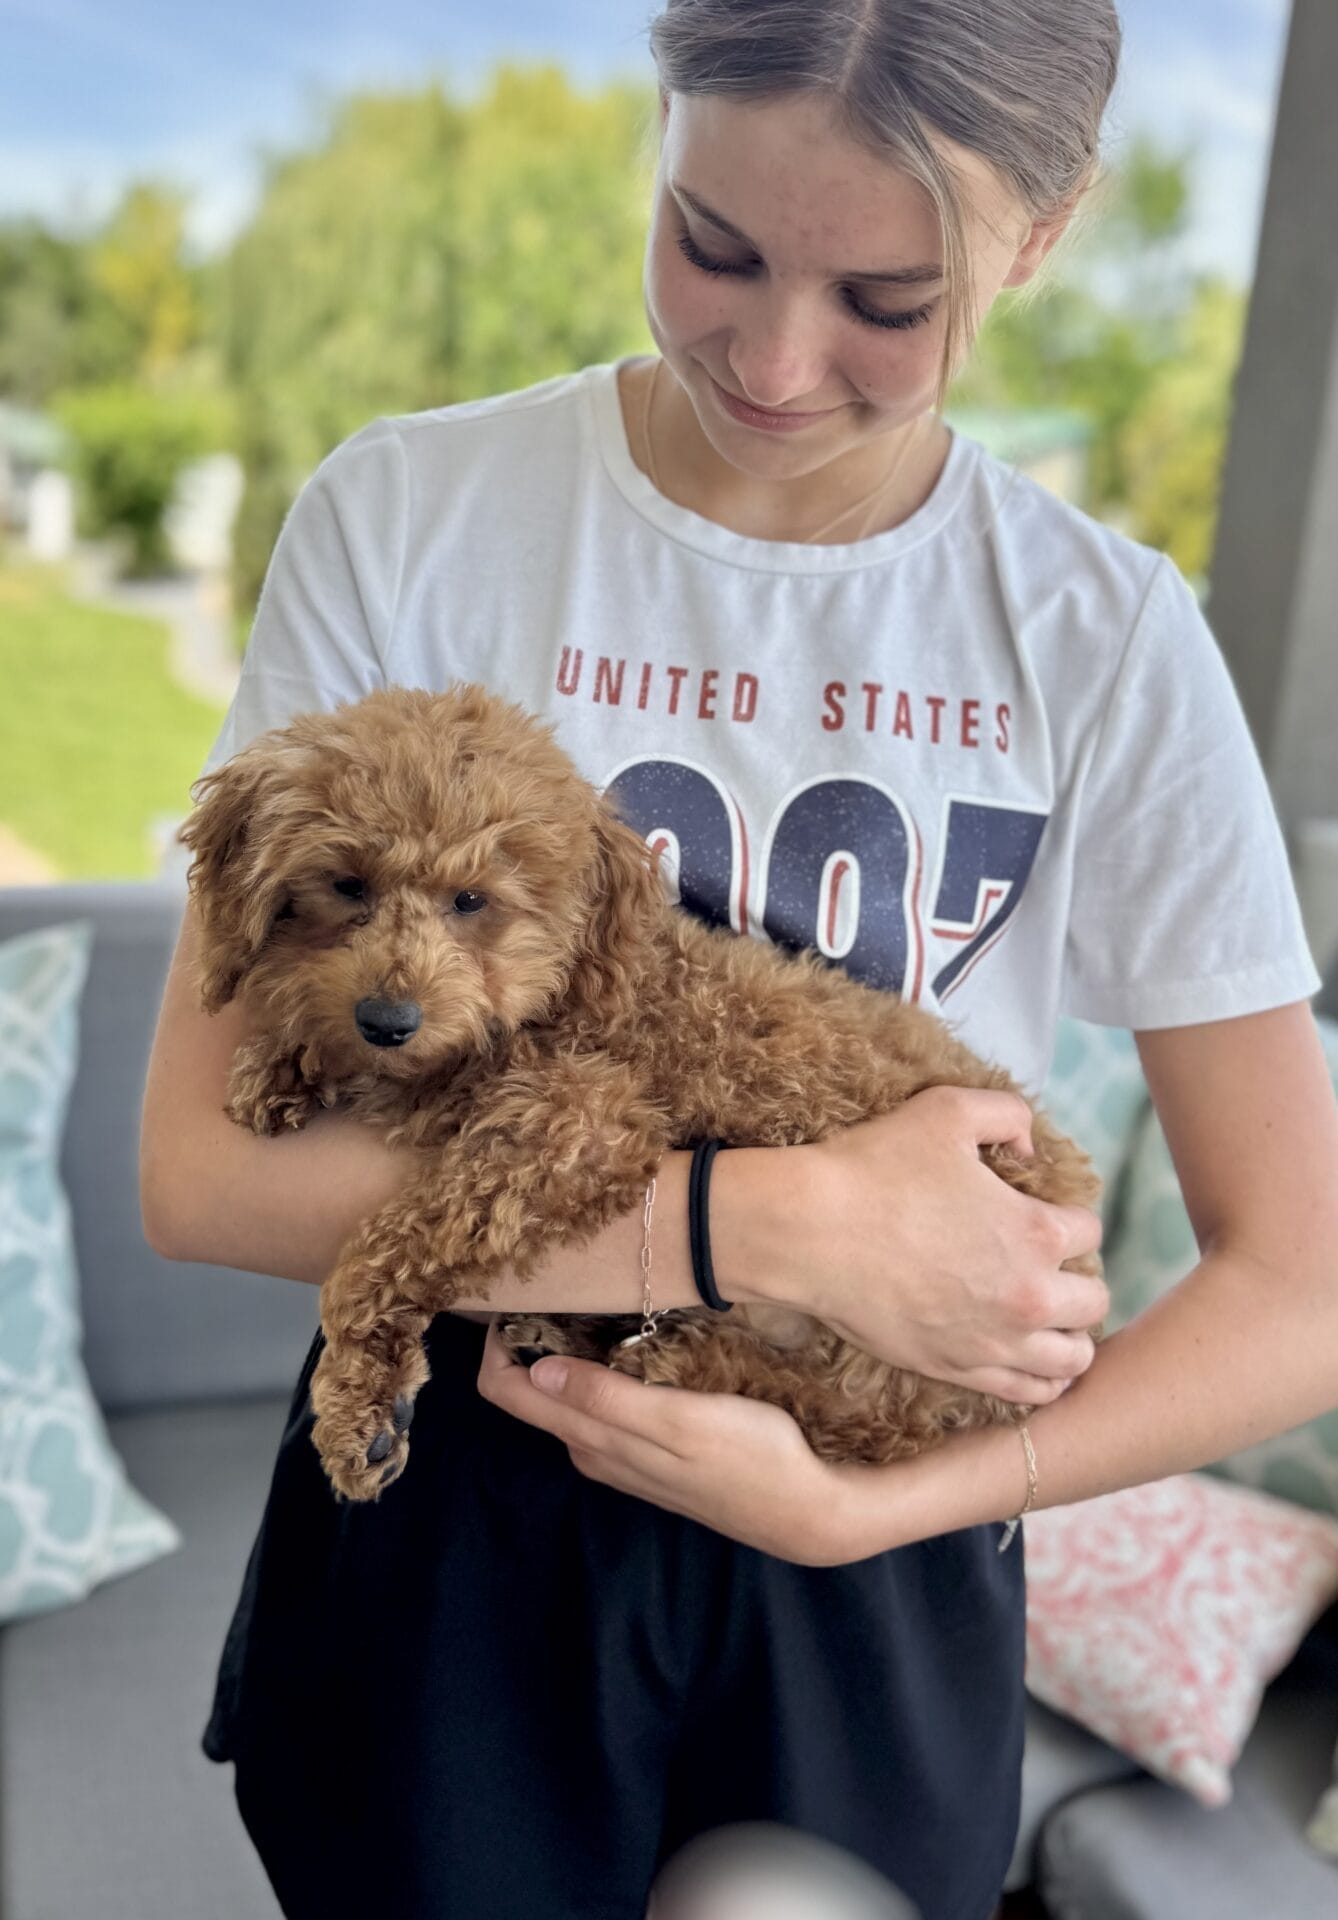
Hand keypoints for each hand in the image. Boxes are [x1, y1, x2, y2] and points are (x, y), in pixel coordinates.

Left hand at [475, 1319, 867, 1565]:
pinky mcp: (650, 1456)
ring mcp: (621, 1457)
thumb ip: (606, 1398)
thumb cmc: (752, 1455)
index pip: (507, 1391)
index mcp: (591, 1438)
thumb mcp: (678, 1421)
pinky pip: (599, 1408)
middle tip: (548, 1281)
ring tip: (584, 1300)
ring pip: (565, 1399)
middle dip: (524, 1340)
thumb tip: (534, 1371)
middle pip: (529, 1393)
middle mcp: (594, 1451)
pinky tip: (624, 1341)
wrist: (807, 1510)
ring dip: (560, 1353)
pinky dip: (594, 1372)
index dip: (497, 1341)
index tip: (513, 1292)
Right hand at [767, 1088, 1106, 1404]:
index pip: (1089, 1232)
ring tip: (1046, 1317)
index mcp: (1036, 1232)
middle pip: (1093, 1300)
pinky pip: (1029, 1393)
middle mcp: (1029, 1296)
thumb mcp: (947, 1110)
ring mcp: (994, 1342)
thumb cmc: (875, 1167)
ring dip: (1068, 1333)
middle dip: (1077, 1278)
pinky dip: (1041, 1377)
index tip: (1041, 1214)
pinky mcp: (958, 1370)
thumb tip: (1030, 1148)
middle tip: (1046, 1266)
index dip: (1067, 1217)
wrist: (810, 1233)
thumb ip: (1007, 1114)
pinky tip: (1027, 1356)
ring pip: (1074, 1357)